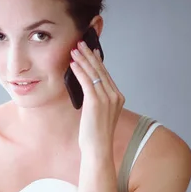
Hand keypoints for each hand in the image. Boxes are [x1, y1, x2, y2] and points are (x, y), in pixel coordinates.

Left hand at [70, 39, 124, 154]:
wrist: (98, 148)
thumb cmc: (96, 135)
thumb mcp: (99, 114)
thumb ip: (97, 101)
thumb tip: (88, 89)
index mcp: (118, 98)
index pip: (106, 74)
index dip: (97, 61)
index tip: (90, 50)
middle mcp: (115, 96)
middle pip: (101, 70)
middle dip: (89, 55)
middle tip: (80, 43)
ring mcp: (107, 98)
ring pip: (94, 73)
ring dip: (82, 60)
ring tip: (74, 50)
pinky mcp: (96, 102)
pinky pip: (87, 81)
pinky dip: (79, 71)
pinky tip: (72, 64)